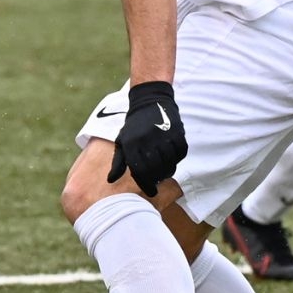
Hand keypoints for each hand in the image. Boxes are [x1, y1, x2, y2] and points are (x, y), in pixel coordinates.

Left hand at [106, 81, 186, 197]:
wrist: (150, 100)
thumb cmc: (134, 126)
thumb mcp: (122, 141)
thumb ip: (118, 162)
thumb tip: (110, 180)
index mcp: (132, 144)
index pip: (140, 171)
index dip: (146, 184)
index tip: (151, 192)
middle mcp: (147, 139)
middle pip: (156, 169)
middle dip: (158, 178)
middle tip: (158, 179)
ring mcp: (163, 135)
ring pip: (170, 162)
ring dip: (169, 169)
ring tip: (165, 169)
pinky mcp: (177, 131)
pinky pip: (181, 152)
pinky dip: (178, 158)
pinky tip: (173, 157)